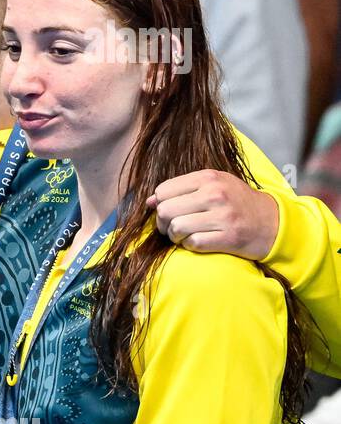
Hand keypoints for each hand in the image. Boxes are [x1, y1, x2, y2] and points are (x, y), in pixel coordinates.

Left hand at [147, 169, 279, 258]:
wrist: (273, 223)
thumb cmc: (237, 204)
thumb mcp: (214, 186)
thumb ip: (182, 189)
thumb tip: (149, 201)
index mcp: (209, 178)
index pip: (163, 190)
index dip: (159, 204)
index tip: (168, 211)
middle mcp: (215, 194)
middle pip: (166, 210)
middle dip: (163, 223)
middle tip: (172, 227)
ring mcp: (223, 216)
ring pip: (176, 228)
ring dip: (176, 236)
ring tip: (185, 235)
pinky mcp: (228, 238)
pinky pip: (192, 243)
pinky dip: (190, 245)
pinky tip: (199, 241)